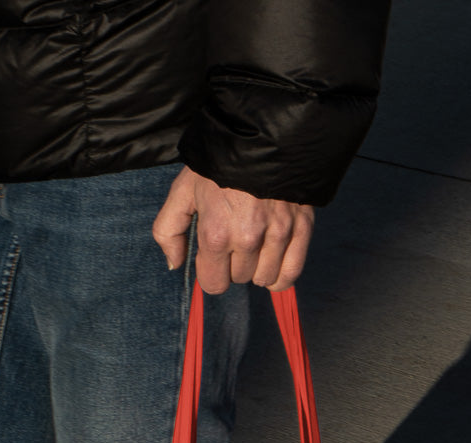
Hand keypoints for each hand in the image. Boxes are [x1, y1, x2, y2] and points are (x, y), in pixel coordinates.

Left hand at [152, 167, 313, 293]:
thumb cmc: (219, 161)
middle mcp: (247, 239)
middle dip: (234, 264)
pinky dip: (282, 275)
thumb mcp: (183, 190)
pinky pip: (291, 273)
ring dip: (258, 268)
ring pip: (265, 278)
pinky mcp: (301, 228)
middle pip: (240, 279)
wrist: (265, 131)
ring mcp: (277, 234)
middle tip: (235, 237)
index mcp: (216, 233)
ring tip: (256, 245)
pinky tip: (274, 262)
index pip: (214, 284)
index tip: (214, 255)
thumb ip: (169, 230)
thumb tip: (174, 265)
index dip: (212, 272)